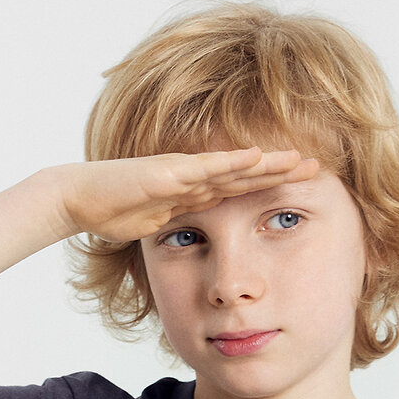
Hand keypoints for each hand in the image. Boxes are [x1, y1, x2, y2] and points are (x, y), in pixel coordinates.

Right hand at [48, 147, 319, 243]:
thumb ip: (184, 227)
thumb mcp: (161, 228)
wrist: (79, 198)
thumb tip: (207, 240)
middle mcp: (194, 176)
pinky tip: (257, 158)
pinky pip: (205, 168)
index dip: (272, 187)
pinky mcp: (167, 172)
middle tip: (318, 167)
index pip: (242, 189)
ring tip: (300, 159)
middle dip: (282, 170)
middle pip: (247, 173)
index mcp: (195, 191)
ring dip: (267, 163)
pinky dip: (232, 163)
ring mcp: (182, 171)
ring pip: (234, 166)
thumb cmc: (113, 212)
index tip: (304, 189)